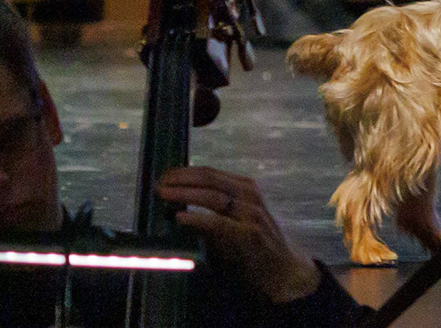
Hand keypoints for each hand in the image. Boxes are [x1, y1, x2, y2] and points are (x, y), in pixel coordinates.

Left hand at [155, 165, 320, 304]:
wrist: (282, 268)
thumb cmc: (253, 244)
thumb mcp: (234, 220)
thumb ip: (211, 212)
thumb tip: (174, 208)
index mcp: (245, 188)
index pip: (210, 173)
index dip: (184, 172)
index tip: (163, 176)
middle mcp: (249, 196)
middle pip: (211, 180)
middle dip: (182, 179)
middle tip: (159, 183)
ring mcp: (250, 214)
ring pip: (214, 197)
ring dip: (186, 194)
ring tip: (164, 194)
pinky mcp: (248, 234)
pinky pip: (219, 223)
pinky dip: (198, 218)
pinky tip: (180, 217)